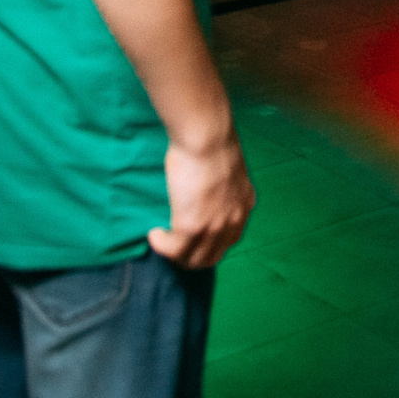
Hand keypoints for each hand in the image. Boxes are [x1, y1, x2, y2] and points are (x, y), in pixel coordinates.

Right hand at [148, 135, 253, 269]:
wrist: (207, 137)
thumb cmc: (212, 142)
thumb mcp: (228, 168)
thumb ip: (223, 185)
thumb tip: (207, 188)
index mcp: (244, 204)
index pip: (229, 239)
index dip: (210, 244)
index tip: (193, 239)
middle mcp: (233, 220)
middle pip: (211, 256)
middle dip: (191, 257)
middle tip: (173, 247)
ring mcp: (213, 226)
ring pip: (192, 259)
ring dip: (174, 255)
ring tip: (162, 242)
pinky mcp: (192, 226)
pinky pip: (173, 250)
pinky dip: (161, 246)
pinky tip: (154, 235)